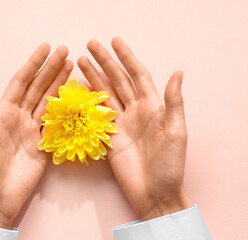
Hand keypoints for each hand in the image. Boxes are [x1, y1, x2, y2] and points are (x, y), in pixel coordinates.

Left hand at [0, 44, 72, 228]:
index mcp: (4, 112)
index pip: (22, 82)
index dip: (34, 64)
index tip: (46, 48)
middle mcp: (21, 118)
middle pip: (38, 88)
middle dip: (51, 69)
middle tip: (65, 52)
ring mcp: (34, 131)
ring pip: (49, 102)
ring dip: (60, 84)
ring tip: (72, 68)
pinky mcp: (45, 145)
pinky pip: (57, 124)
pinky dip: (66, 111)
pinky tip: (74, 98)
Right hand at [78, 37, 191, 220]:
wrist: (155, 193)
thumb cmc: (170, 165)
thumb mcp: (177, 132)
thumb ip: (173, 102)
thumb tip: (177, 72)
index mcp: (152, 107)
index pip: (137, 75)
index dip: (126, 57)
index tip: (114, 42)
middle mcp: (135, 111)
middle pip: (117, 80)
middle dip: (104, 62)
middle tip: (89, 46)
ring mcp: (120, 123)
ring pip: (105, 95)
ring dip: (93, 78)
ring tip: (80, 62)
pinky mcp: (109, 137)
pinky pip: (96, 115)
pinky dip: (87, 102)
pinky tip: (78, 90)